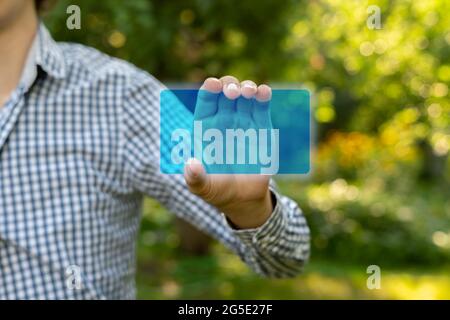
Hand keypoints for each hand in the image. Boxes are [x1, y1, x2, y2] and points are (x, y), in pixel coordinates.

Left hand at [183, 76, 273, 228]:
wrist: (243, 196)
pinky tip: (263, 92)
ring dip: (247, 87)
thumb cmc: (217, 189)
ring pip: (245, 94)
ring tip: (249, 92)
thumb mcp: (203, 187)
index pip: (206, 100)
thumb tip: (191, 165)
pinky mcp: (261, 127)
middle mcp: (223, 119)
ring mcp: (243, 121)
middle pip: (225, 91)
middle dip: (229, 85)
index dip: (210, 89)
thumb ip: (195, 177)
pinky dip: (263, 96)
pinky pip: (261, 106)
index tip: (214, 85)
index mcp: (205, 126)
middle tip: (233, 93)